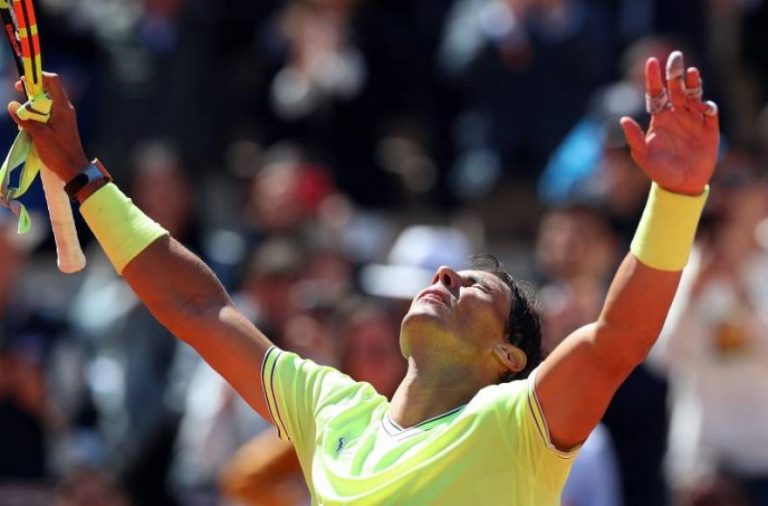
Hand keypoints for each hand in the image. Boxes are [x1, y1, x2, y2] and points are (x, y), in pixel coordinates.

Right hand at [7, 72, 88, 181]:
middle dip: (31, 92)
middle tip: (19, 98)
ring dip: (32, 106)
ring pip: (45, 102)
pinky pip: (46, 113)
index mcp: (63, 108)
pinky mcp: (60, 125)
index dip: (38, 77)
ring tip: (23, 119)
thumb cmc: (59, 152)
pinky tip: (28, 127)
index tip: (23, 83)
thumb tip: (11, 104)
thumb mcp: (39, 135)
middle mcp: (64, 109)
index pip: (53, 82)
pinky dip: (35, 115)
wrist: (73, 169)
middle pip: (48, 90)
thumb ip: (25, 119)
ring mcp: (63, 117)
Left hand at [620, 51, 719, 195]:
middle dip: (675, 73)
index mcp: (659, 118)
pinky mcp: (709, 129)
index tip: (650, 61)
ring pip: (694, 96)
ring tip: (692, 73)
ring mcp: (694, 120)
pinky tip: (705, 106)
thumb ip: (634, 138)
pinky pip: (710, 114)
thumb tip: (622, 119)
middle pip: (675, 89)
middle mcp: (676, 115)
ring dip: (693, 84)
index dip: (653, 78)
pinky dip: (708, 107)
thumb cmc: (659, 171)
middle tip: (675, 56)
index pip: (656, 93)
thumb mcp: (643, 156)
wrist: (681, 185)